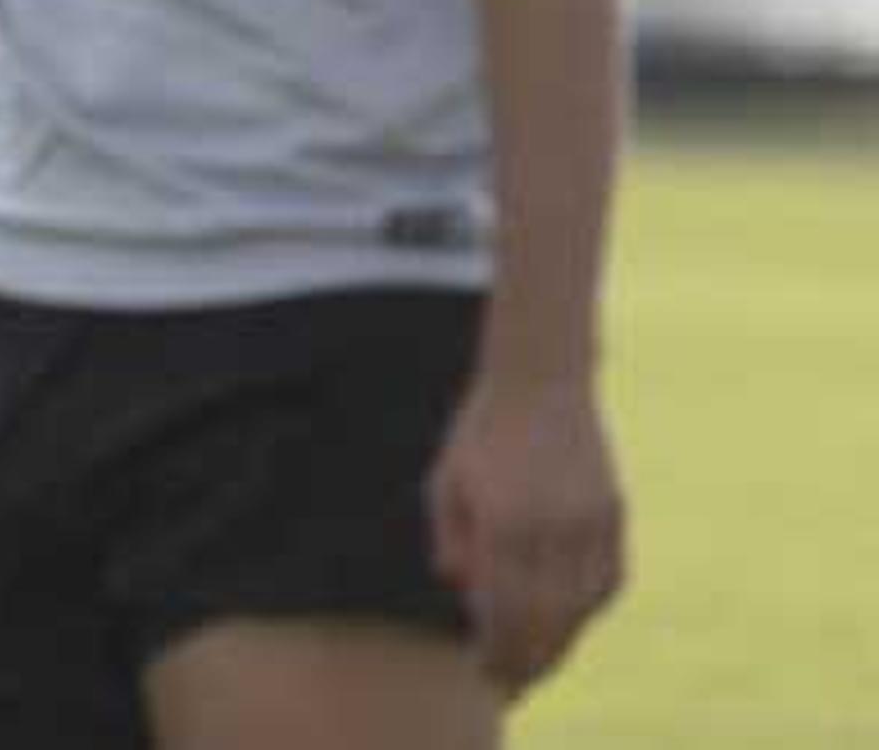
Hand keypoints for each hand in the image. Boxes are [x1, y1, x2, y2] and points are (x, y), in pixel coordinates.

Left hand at [427, 368, 624, 696]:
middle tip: (510, 682)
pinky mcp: (613, 512)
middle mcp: (551, 526)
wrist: (540, 379)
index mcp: (503, 519)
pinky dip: (589, 607)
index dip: (497, 649)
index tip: (483, 673)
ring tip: (537, 660)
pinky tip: (570, 620)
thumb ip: (452, 540)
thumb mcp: (446, 480)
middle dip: (528, 659)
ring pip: (582, 605)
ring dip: (561, 640)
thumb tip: (462, 591)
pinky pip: (608, 579)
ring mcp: (589, 520)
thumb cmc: (480, 431)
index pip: (505, 609)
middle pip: (547, 618)